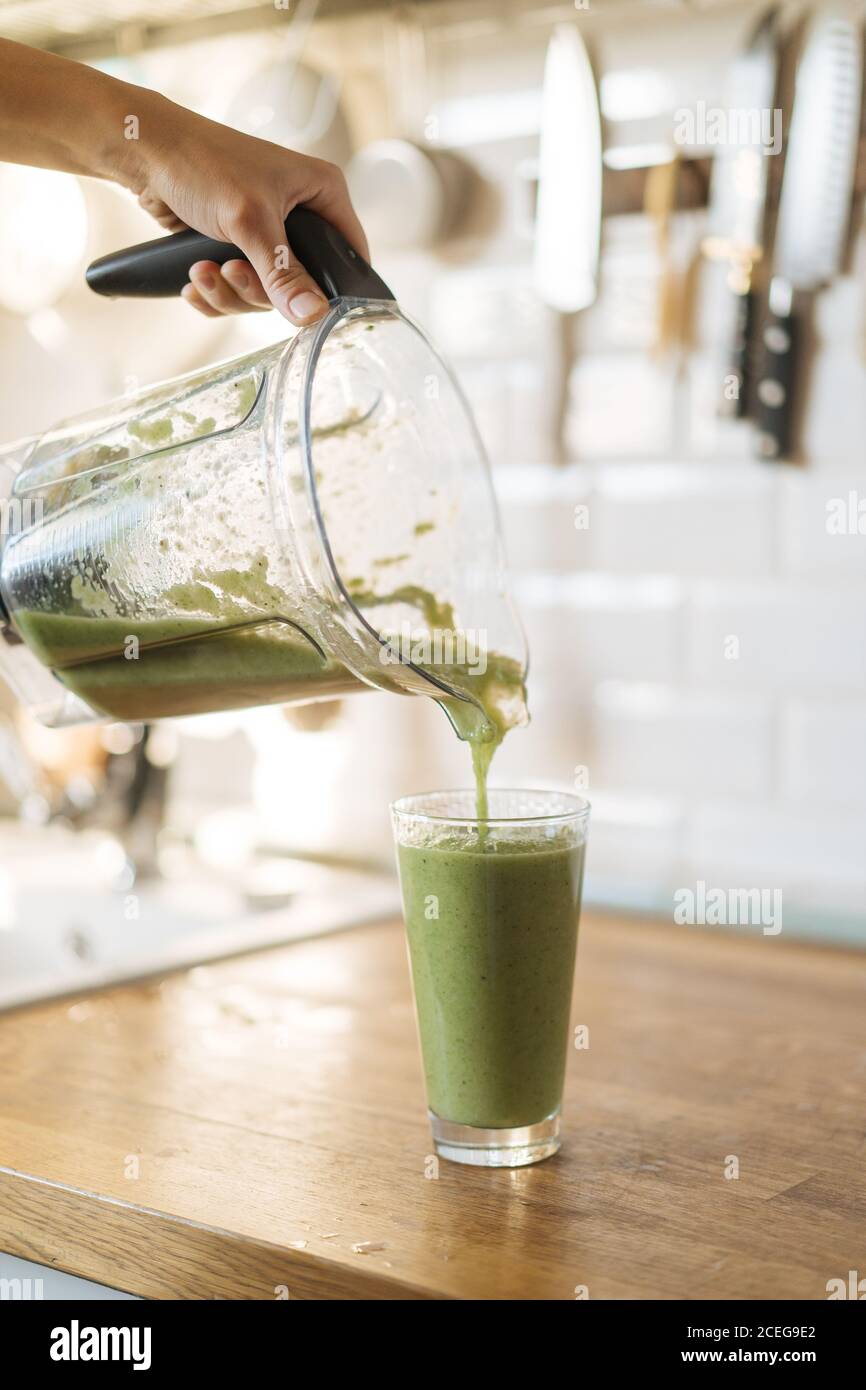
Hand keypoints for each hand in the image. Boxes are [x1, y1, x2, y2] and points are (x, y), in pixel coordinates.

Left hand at [131, 97, 367, 325]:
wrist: (146, 152)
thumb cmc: (203, 163)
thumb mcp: (250, 221)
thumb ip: (282, 274)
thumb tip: (313, 316)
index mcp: (321, 193)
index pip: (350, 255)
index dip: (334, 289)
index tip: (307, 309)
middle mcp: (301, 215)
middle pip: (301, 285)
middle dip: (259, 289)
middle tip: (231, 271)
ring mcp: (268, 234)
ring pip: (266, 293)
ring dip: (229, 292)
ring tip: (202, 272)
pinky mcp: (238, 248)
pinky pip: (238, 291)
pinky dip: (215, 294)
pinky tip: (194, 284)